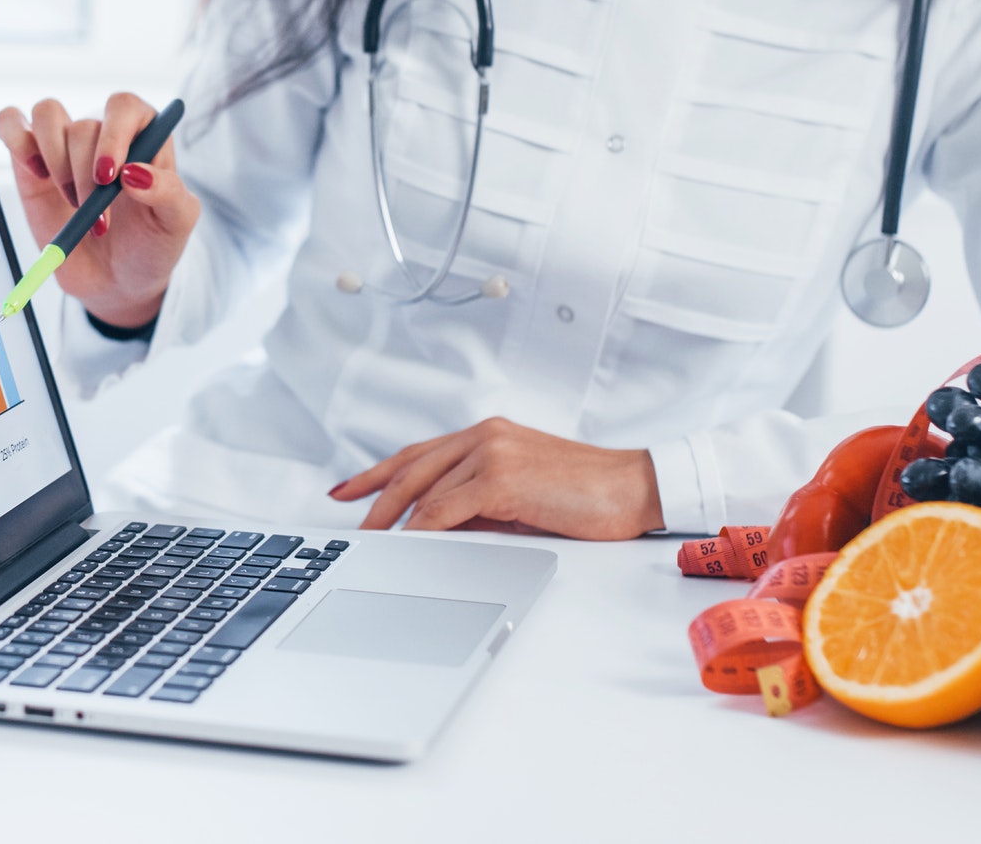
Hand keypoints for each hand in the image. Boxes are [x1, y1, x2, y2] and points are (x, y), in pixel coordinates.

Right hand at [0, 93, 199, 327]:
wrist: (116, 280)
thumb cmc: (151, 244)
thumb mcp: (176, 223)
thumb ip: (168, 192)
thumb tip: (134, 172)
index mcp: (145, 136)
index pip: (125, 107)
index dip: (114, 135)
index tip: (111, 177)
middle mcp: (104, 133)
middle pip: (84, 126)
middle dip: (85, 177)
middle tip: (96, 219)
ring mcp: (65, 145)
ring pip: (47, 115)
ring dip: (54, 160)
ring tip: (72, 203)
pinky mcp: (30, 162)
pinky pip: (11, 122)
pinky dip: (15, 137)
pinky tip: (36, 174)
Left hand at [329, 417, 663, 539]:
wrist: (634, 488)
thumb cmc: (585, 494)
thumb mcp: (521, 493)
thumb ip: (479, 500)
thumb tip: (436, 526)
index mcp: (488, 434)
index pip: (418, 453)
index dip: (377, 472)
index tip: (347, 490)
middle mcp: (485, 436)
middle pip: (410, 469)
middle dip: (373, 500)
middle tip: (350, 527)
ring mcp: (492, 453)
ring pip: (424, 491)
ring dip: (393, 522)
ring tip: (373, 546)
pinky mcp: (502, 478)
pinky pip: (446, 509)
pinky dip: (422, 530)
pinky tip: (408, 546)